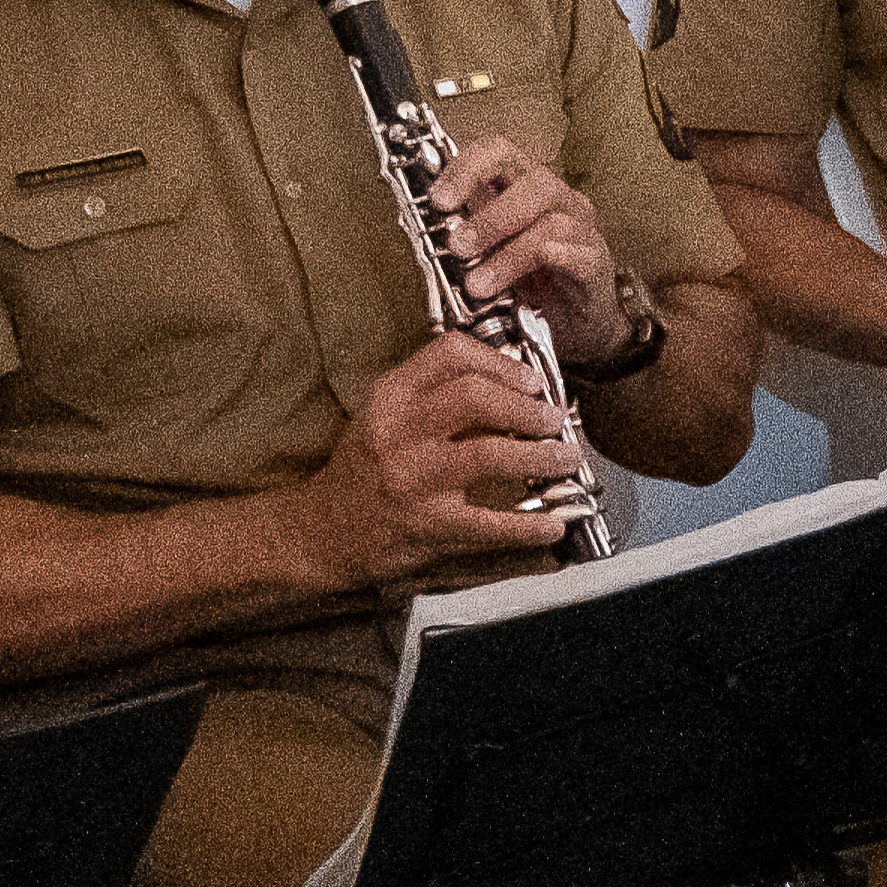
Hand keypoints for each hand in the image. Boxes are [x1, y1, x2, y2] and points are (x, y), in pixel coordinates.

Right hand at [315, 331, 592, 581]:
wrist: (319, 532)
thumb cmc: (364, 470)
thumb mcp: (386, 416)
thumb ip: (434, 394)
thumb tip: (510, 382)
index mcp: (390, 396)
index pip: (450, 354)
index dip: (500, 362)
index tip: (531, 380)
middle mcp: (397, 431)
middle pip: (475, 398)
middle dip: (528, 407)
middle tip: (555, 419)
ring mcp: (411, 479)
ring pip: (489, 454)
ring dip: (540, 456)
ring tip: (566, 458)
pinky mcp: (425, 525)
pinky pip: (489, 523)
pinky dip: (528, 526)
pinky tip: (553, 525)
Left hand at [424, 137, 612, 334]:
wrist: (574, 326)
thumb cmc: (529, 283)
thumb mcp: (487, 254)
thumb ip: (462, 234)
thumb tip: (420, 223)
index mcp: (523, 188)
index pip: (499, 154)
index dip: (467, 167)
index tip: (439, 199)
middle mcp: (557, 201)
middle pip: (534, 183)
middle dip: (490, 216)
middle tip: (457, 247)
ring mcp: (581, 231)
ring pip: (551, 223)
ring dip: (509, 253)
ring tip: (479, 285)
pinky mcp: (596, 265)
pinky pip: (581, 253)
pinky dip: (560, 255)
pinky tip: (542, 261)